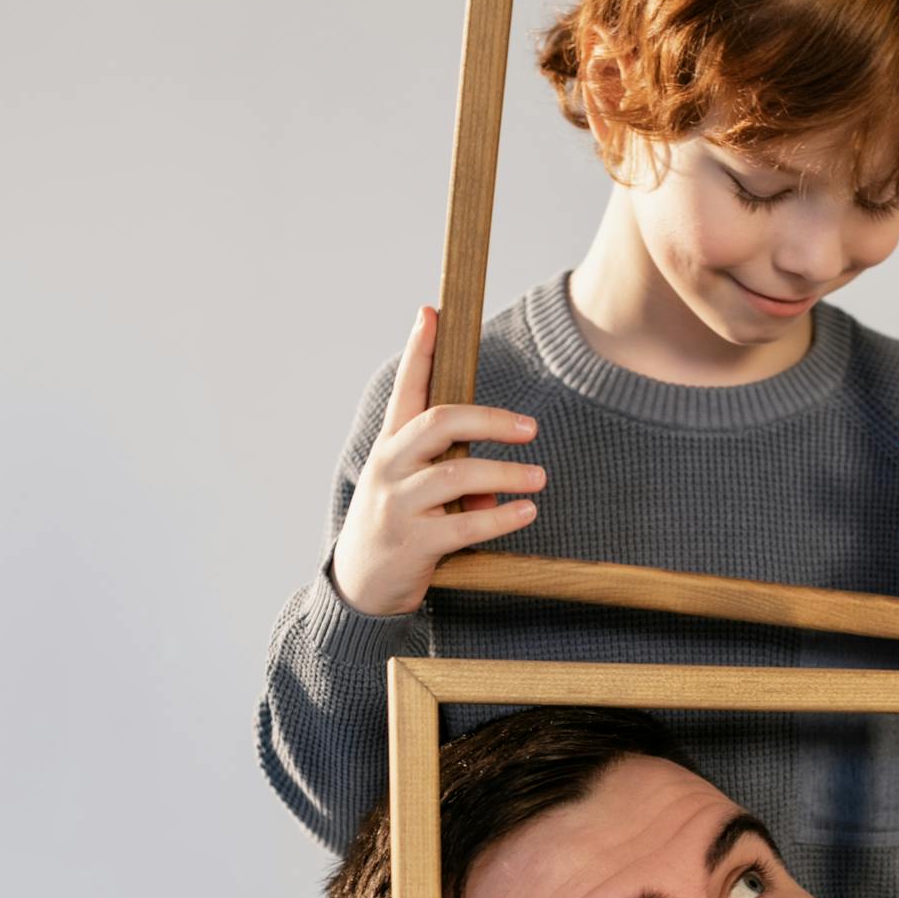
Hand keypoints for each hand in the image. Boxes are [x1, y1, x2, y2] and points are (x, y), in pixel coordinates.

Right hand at [329, 304, 544, 614]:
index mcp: (390, 446)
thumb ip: (450, 472)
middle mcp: (390, 468)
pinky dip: (501, 518)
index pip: (406, 389)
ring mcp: (399, 506)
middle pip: (439, 423)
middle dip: (488, 419)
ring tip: (539, 476)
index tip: (431, 313)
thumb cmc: (396, 524)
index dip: (419, 350)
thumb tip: (500, 487)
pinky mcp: (414, 544)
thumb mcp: (413, 489)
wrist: (359, 584)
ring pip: (456, 475)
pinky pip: (466, 526)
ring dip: (504, 474)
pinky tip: (527, 511)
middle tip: (529, 427)